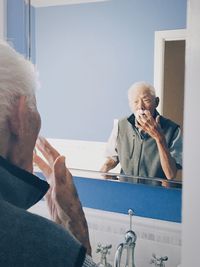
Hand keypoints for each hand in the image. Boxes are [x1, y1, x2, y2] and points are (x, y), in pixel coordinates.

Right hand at [33, 136, 91, 254]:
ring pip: (46, 167)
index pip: (54, 156)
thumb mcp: (62, 187)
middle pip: (50, 159)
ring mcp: (55, 183)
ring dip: (40, 159)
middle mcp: (60, 176)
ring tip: (32, 152)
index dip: (47, 147)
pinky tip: (35, 170)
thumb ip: (60, 172)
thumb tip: (61, 156)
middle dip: (43, 150)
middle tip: (35, 141)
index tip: (40, 138)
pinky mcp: (51, 191)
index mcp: (63, 173)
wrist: (68, 220)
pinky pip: (44, 177)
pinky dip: (39, 171)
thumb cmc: (68, 205)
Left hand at [135, 110, 162, 140]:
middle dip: (141, 115)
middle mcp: (151, 125)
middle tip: (139, 112)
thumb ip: (158, 120)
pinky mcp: (146, 131)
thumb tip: (158, 115)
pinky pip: (141, 128)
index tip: (144, 111)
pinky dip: (138, 125)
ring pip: (142, 123)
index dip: (147, 113)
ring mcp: (148, 128)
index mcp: (154, 123)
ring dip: (139, 119)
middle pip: (145, 119)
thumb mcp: (159, 124)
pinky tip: (136, 123)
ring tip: (137, 116)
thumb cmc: (160, 131)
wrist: (159, 136)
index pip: (150, 116)